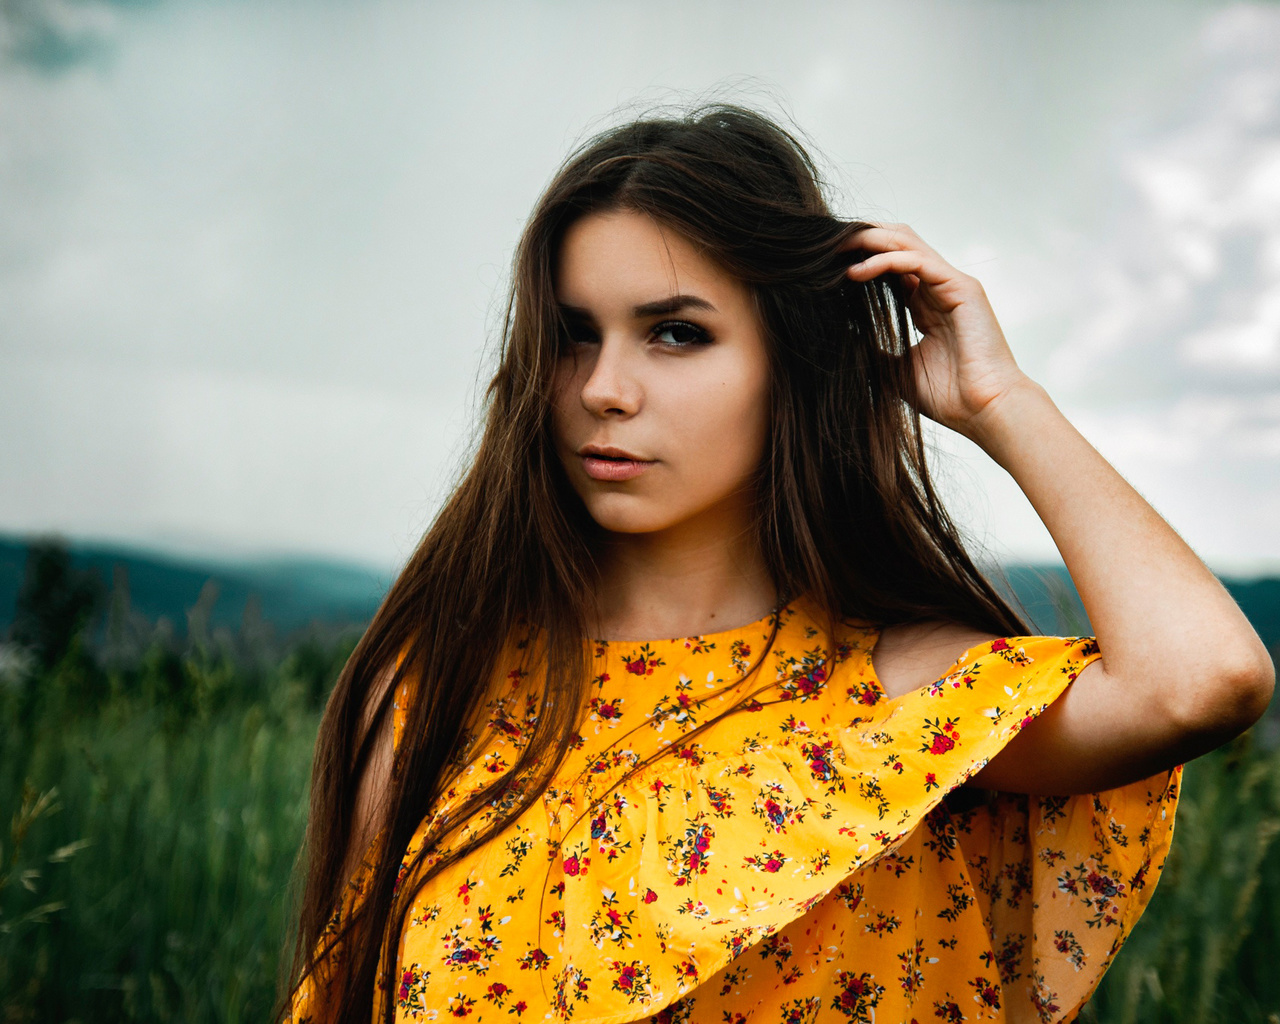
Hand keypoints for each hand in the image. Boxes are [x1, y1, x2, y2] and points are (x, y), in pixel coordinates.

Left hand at [843, 223, 1033, 441]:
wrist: (985, 411)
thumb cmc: (949, 397)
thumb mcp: (897, 369)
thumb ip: (875, 350)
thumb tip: (843, 341)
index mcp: (926, 304)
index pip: (890, 266)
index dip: (860, 258)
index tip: (824, 263)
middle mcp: (939, 288)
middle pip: (898, 244)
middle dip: (862, 239)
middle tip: (826, 244)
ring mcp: (952, 285)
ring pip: (906, 244)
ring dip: (869, 241)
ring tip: (836, 247)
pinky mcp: (962, 288)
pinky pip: (917, 262)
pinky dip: (885, 261)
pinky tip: (857, 271)